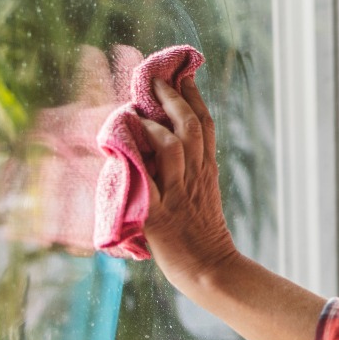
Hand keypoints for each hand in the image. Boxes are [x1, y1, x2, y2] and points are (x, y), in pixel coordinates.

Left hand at [141, 77, 237, 284]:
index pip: (206, 123)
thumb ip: (190, 168)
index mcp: (207, 169)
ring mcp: (179, 192)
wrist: (210, 267)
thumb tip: (169, 141)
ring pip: (176, 144)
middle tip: (156, 77)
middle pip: (192, 126)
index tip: (182, 72)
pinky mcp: (161, 212)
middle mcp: (197, 175)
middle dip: (174, 97)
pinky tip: (128, 136)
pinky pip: (152, 177)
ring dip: (159, 121)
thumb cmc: (201, 235)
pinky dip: (141, 152)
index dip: (193, 95)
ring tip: (139, 106)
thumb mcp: (202, 193)